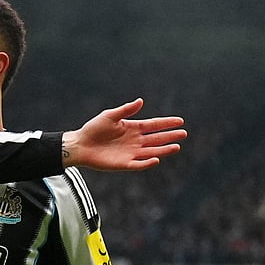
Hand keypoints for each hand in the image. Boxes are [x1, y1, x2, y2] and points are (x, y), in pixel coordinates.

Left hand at [61, 99, 185, 170]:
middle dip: (170, 136)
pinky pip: (138, 164)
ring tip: (177, 146)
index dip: (166, 123)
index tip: (180, 121)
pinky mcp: (124, 164)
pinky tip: (156, 158)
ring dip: (164, 149)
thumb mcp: (110, 116)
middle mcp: (135, 141)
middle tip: (184, 133)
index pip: (153, 125)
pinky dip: (147, 162)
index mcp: (132, 128)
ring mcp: (130, 153)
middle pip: (156, 138)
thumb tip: (141, 101)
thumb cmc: (93, 129)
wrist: (80, 145)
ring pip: (151, 151)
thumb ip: (126, 110)